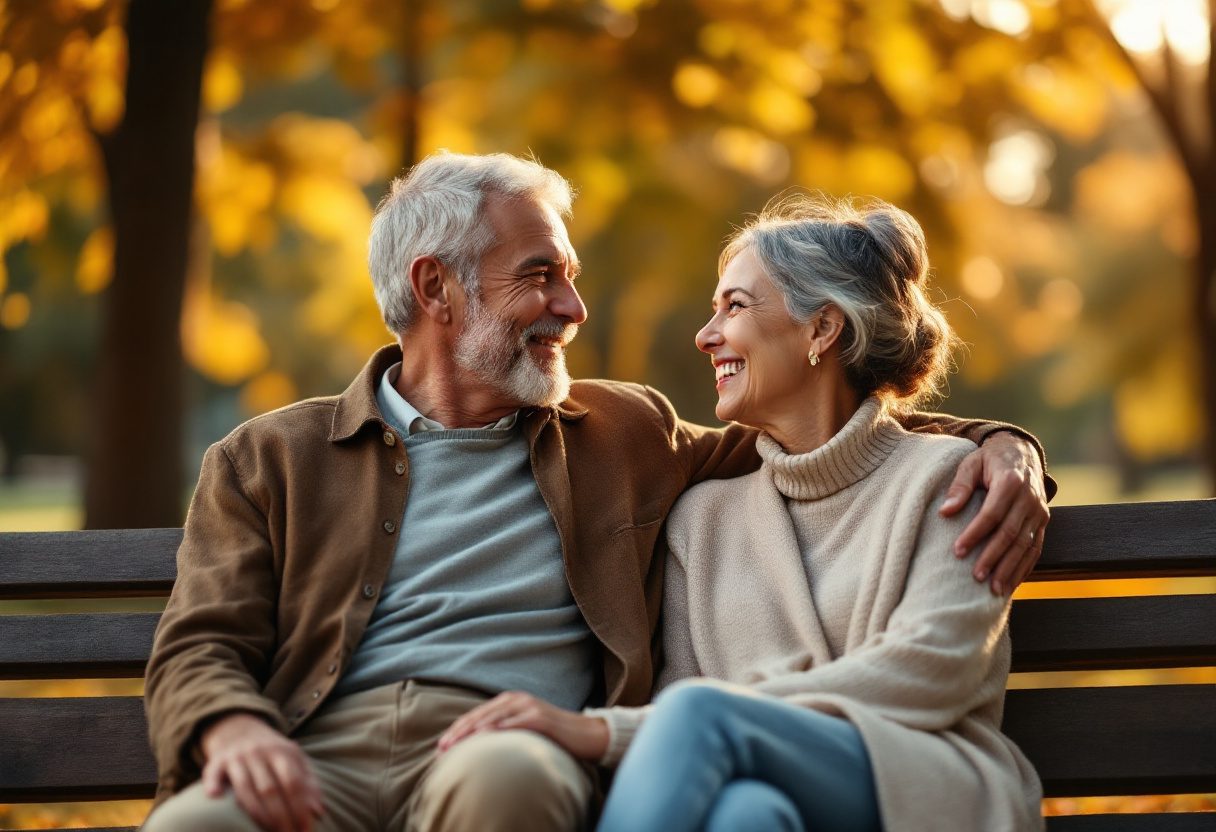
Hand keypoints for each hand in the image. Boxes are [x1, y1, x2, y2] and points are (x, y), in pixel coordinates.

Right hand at [200, 713, 324, 831]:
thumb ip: (309, 784)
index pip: (293, 783)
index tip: (304, 829)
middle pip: (270, 789)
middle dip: (280, 817)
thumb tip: (319, 812)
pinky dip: (212, 785)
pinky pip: (212, 774)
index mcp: (282, 752)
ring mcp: (237, 757)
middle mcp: (259, 753)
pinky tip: (216, 797)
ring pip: (245, 788)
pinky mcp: (216, 761)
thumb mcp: (295, 760)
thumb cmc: (273, 753)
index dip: (300, 808)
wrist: (239, 729)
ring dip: (256, 814)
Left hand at [437, 691, 608, 761]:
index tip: (441, 746)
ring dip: (474, 730)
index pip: (476, 715)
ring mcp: (529, 706)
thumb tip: (478, 746)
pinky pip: (518, 722)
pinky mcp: (542, 717)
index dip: (457, 729)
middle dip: (459, 731)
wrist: (585, 734)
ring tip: (458, 744)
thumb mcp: (523, 730)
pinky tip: (489, 737)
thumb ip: (503, 731)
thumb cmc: (552, 735)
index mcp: (509, 702)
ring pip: (495, 717)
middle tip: (443, 748)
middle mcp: (517, 700)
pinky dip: (502, 728)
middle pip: (481, 714)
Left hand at [939, 431, 1049, 595]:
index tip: (957, 551)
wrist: (1022, 452)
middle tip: (976, 577)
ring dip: (1010, 569)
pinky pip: (1036, 548)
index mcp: (1010, 482)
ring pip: (1026, 545)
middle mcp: (1029, 498)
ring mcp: (1039, 512)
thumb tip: (945, 512)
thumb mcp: (971, 464)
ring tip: (995, 590)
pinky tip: (1012, 583)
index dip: (975, 534)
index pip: (992, 513)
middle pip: (1010, 533)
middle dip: (993, 557)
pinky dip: (1025, 567)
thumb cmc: (990, 460)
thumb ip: (959, 486)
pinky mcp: (1044, 522)